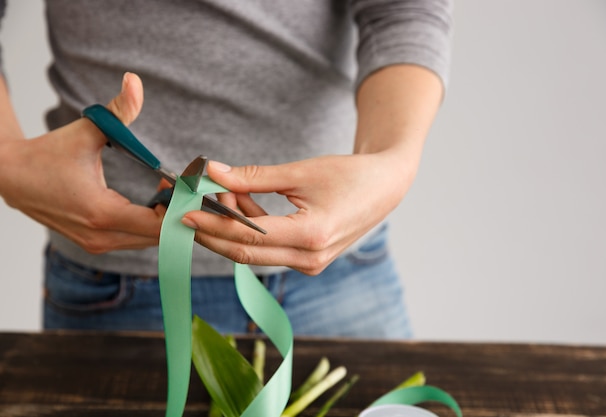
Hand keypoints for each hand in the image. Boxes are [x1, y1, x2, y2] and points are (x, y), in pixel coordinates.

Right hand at [0, 73, 163, 252]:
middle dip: (175, 212)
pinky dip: (149, 225)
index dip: (178, 206)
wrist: (11, 177)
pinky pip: (134, 240)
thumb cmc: (49, 154)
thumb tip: (134, 80)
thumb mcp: (87, 129)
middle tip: (180, 185)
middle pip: (159, 237)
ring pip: (148, 242)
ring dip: (163, 220)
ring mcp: (96, 244)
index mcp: (101, 212)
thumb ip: (118, 109)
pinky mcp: (94, 244)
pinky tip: (152, 201)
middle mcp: (100, 236)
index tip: (182, 182)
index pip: (159, 225)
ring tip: (166, 190)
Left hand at [180, 153, 409, 274]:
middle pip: (245, 253)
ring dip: (232, 227)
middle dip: (212, 233)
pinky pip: (270, 249)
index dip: (212, 224)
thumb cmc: (350, 175)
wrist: (386, 187)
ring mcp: (310, 263)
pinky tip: (241, 204)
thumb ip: (253, 177)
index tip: (184, 212)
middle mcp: (310, 258)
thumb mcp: (300, 171)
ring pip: (256, 252)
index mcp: (310, 235)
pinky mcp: (309, 259)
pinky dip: (251, 229)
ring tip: (218, 195)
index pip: (247, 236)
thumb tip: (212, 172)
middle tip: (186, 212)